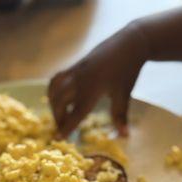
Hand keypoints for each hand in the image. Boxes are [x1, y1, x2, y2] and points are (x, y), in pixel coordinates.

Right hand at [48, 22, 148, 136]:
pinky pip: (56, 79)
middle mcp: (80, 80)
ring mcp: (75, 71)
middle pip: (60, 102)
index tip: (58, 138)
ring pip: (54, 90)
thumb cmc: (128, 71)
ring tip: (59, 116)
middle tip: (62, 130)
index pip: (76, 113)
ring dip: (53, 105)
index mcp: (93, 89)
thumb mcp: (124, 95)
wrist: (129, 43)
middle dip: (58, 118)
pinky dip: (52, 91)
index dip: (66, 127)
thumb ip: (120, 117)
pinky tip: (58, 99)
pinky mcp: (74, 66)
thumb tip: (125, 136)